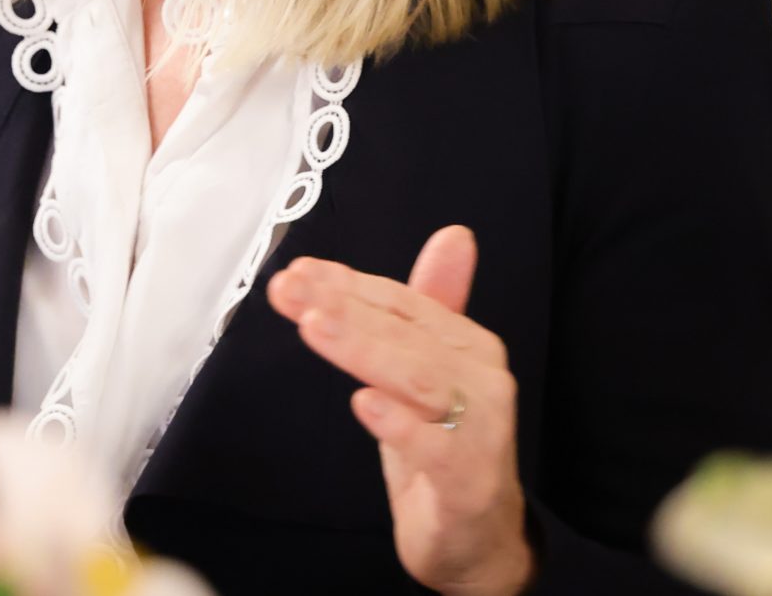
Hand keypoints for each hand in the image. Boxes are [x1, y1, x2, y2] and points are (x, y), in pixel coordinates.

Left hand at [267, 228, 531, 595]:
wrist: (478, 537)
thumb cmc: (444, 445)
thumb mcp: (427, 371)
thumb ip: (425, 305)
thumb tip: (455, 234)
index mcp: (468, 345)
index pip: (402, 302)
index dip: (348, 283)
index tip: (296, 271)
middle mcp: (481, 379)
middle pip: (405, 333)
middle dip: (343, 306)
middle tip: (290, 290)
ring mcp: (479, 431)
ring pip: (419, 380)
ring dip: (365, 349)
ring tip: (315, 327)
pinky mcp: (469, 481)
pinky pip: (434, 448)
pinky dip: (398, 424)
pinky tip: (363, 403)